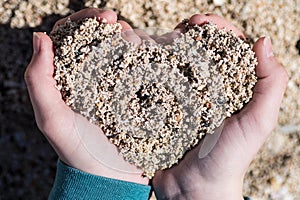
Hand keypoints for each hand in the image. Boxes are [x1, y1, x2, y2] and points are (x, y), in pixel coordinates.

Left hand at [24, 8, 148, 184]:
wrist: (109, 175)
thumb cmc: (78, 150)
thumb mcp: (52, 118)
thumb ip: (39, 80)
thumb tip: (40, 36)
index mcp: (71, 75)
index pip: (74, 36)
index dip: (87, 19)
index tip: (107, 17)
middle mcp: (96, 75)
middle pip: (104, 38)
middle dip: (116, 29)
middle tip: (125, 33)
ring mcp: (121, 84)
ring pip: (128, 50)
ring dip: (137, 41)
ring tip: (143, 49)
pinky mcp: (140, 94)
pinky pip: (147, 69)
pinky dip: (153, 59)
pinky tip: (158, 58)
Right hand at [152, 14, 288, 199]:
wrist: (196, 190)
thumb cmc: (229, 159)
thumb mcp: (257, 123)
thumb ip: (270, 84)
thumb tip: (263, 40)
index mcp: (231, 88)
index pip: (227, 48)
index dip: (218, 29)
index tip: (202, 22)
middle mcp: (207, 89)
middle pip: (200, 50)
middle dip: (191, 33)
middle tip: (182, 27)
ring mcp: (182, 98)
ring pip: (176, 63)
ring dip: (169, 46)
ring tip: (161, 39)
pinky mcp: (163, 110)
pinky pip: (156, 84)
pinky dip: (150, 70)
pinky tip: (144, 62)